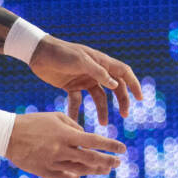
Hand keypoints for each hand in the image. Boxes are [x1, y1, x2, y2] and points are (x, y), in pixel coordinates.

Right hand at [5, 111, 125, 177]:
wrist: (7, 135)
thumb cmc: (34, 122)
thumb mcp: (56, 118)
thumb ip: (75, 127)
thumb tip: (88, 139)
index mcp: (65, 135)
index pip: (94, 141)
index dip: (111, 146)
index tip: (123, 148)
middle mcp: (61, 150)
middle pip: (91, 159)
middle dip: (108, 161)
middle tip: (118, 162)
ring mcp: (53, 163)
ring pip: (80, 170)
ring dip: (95, 170)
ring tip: (106, 169)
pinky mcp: (44, 172)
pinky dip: (74, 176)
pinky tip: (80, 174)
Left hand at [28, 37, 143, 125]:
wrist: (37, 53)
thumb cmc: (61, 53)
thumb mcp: (80, 61)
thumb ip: (99, 73)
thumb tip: (117, 84)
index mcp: (101, 62)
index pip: (124, 73)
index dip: (134, 84)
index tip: (140, 99)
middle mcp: (96, 71)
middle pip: (115, 87)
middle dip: (121, 101)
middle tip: (124, 115)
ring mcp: (84, 79)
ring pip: (99, 97)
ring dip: (102, 110)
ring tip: (103, 124)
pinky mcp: (71, 86)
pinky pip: (78, 101)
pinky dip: (77, 111)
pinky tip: (75, 123)